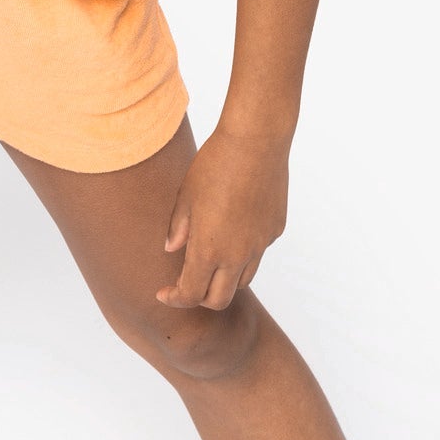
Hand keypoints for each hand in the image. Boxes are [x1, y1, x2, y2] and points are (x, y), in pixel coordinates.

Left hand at [157, 126, 288, 310]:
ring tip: (210, 258)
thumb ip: (178, 228)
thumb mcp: (186, 196)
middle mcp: (238, 255)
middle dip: (200, 297)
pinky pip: (258, 252)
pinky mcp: (275, 230)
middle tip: (185, 282)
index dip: (175, 298)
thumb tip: (172, 250)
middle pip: (219, 299)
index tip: (164, 292)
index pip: (191, 294)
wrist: (256, 140)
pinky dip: (243, 252)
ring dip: (223, 278)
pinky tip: (234, 226)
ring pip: (242, 279)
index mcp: (209, 249)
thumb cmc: (214, 164)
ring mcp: (260, 244)